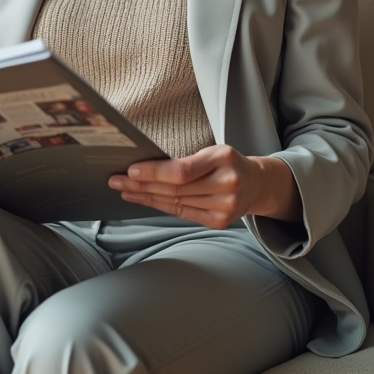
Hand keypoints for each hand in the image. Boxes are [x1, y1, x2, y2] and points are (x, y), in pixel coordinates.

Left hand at [107, 144, 300, 228]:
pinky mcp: (219, 221)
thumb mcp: (213, 151)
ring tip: (124, 191)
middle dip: (142, 185)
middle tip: (116, 180)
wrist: (257, 184)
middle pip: (175, 188)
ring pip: (176, 202)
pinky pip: (182, 213)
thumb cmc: (227, 163)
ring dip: (146, 197)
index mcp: (224, 158)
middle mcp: (227, 184)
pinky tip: (144, 200)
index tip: (131, 170)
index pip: (182, 170)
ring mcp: (225, 206)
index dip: (154, 172)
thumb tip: (145, 167)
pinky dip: (160, 206)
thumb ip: (187, 161)